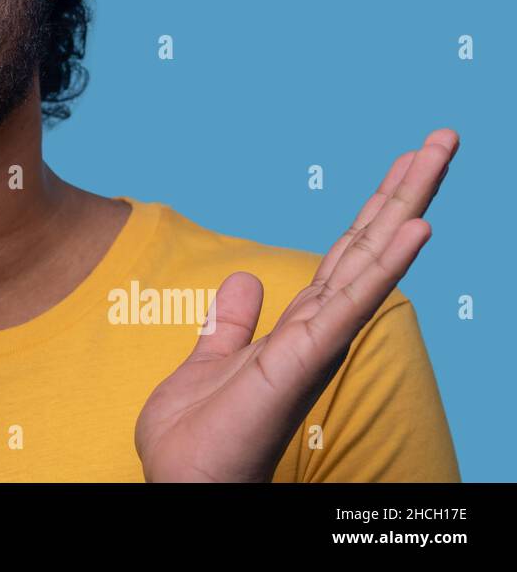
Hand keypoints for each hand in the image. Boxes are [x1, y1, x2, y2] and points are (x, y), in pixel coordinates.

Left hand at [134, 128, 458, 481]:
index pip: (346, 257)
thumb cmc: (198, 442)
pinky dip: (384, 267)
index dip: (376, 212)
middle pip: (367, 247)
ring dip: (405, 206)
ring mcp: (316, 344)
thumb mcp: (207, 363)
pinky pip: (349, 306)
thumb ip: (230, 323)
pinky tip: (417, 230)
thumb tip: (246, 279)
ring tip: (437, 154)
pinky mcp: (301, 362)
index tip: (406, 162)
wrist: (183, 488)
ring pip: (369, 263)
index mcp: (298, 328)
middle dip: (404, 192)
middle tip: (442, 137)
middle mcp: (318, 331)